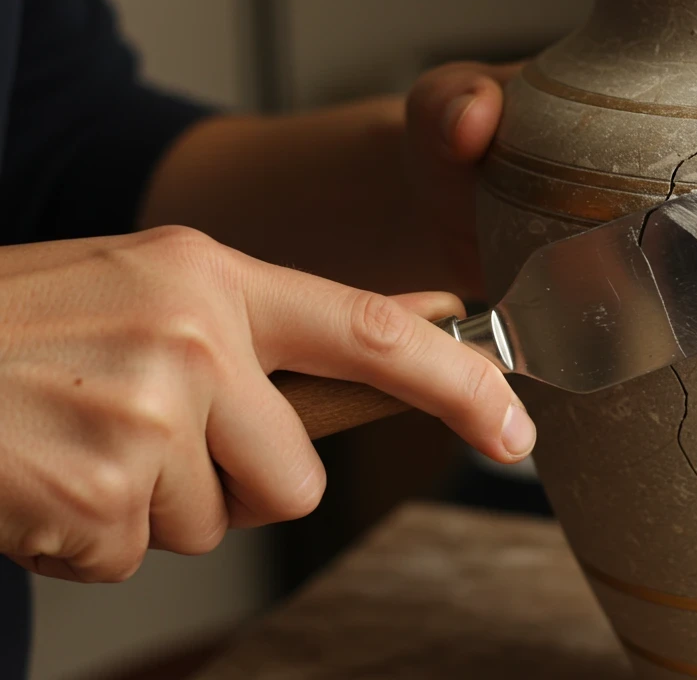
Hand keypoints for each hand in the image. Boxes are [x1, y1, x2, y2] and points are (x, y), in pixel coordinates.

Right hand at [0, 226, 534, 582]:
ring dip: (155, 505)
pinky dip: (92, 535)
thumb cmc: (21, 323)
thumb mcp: (153, 284)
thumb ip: (277, 314)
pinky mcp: (96, 500)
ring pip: (216, 521)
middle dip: (237, 481)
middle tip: (147, 434)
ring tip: (80, 440)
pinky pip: (136, 554)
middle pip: (294, 476)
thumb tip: (427, 308)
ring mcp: (144, 421)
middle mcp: (193, 341)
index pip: (371, 332)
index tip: (512, 424)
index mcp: (213, 277)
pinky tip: (44, 474)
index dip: (455, 381)